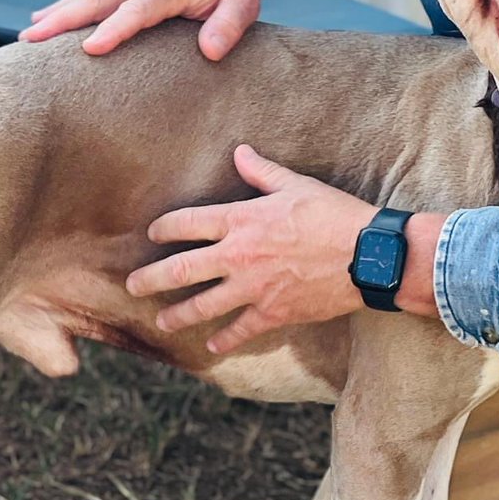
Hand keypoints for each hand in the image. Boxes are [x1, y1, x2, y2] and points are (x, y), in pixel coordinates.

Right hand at [18, 0, 263, 59]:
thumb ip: (229, 24)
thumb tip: (211, 52)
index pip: (139, 10)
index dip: (115, 29)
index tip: (91, 48)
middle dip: (65, 19)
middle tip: (34, 40)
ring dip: (56, 14)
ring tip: (28, 38)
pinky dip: (63, 6)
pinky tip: (40, 21)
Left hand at [124, 144, 377, 354]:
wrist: (367, 255)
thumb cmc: (333, 213)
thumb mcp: (296, 185)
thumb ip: (262, 172)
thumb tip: (240, 152)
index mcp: (241, 219)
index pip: (188, 223)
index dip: (165, 228)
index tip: (151, 234)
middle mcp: (239, 255)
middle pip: (182, 269)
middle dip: (152, 278)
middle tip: (130, 286)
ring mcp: (254, 287)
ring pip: (204, 305)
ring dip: (179, 314)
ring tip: (161, 320)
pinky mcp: (274, 312)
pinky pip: (241, 330)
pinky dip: (225, 340)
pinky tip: (212, 347)